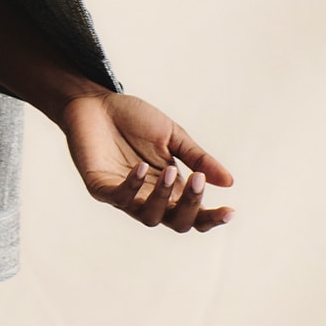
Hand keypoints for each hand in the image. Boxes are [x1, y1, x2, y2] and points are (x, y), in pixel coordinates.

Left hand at [58, 92, 237, 232]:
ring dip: (164, 197)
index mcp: (170, 187)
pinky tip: (142, 167)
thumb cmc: (133, 119)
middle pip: (176, 223)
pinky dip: (134, 186)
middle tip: (198, 181)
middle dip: (191, 207)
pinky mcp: (100, 188)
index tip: (230, 210)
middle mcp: (149, 197)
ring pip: (150, 217)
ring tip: (171, 170)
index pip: (194, 213)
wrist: (95, 102)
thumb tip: (229, 182)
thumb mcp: (173, 136)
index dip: (212, 218)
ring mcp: (124, 196)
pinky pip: (120, 198)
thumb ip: (198, 159)